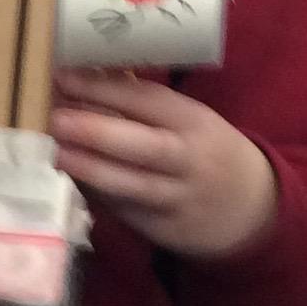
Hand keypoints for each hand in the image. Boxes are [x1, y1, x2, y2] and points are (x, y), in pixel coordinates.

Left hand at [50, 70, 276, 261]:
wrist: (251, 209)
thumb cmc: (207, 152)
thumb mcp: (190, 121)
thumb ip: (145, 107)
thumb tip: (86, 78)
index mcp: (194, 121)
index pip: (147, 100)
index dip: (104, 88)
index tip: (64, 76)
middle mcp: (188, 160)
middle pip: (143, 145)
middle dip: (97, 131)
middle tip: (55, 118)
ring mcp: (177, 198)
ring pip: (131, 184)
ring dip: (90, 169)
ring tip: (55, 153)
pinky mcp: (165, 228)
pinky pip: (125, 210)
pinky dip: (96, 195)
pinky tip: (70, 180)